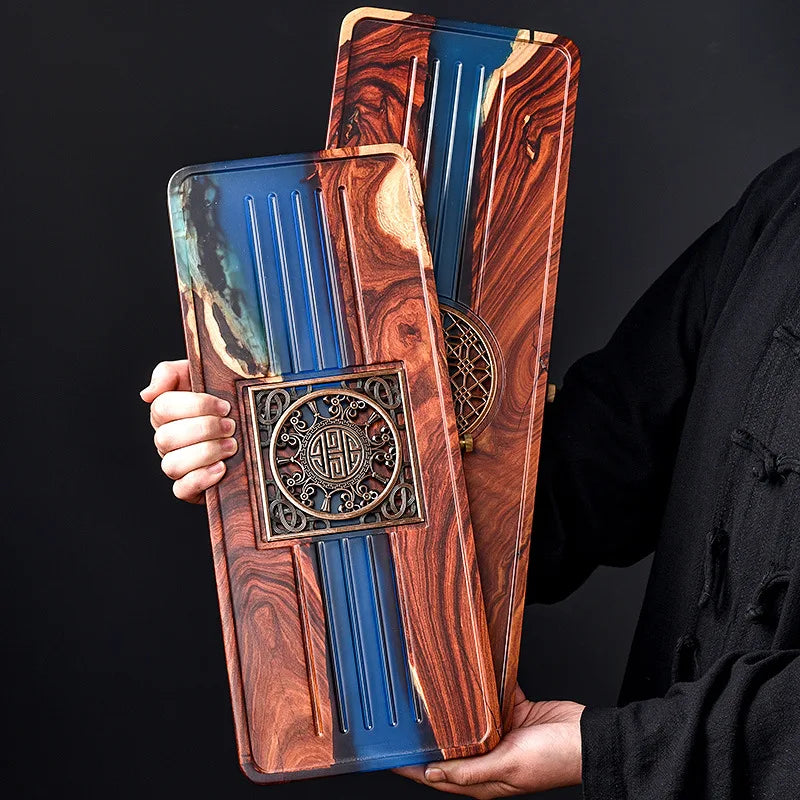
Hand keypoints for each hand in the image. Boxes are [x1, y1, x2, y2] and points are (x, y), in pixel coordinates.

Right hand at [140, 359, 236, 503]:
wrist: (251, 432)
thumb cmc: (224, 403)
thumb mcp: (200, 376)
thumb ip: (170, 373)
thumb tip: (147, 394)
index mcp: (166, 414)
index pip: (163, 407)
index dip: (196, 406)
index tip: (224, 406)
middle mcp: (167, 441)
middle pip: (166, 437)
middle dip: (204, 429)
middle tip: (231, 426)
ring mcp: (176, 466)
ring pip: (172, 465)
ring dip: (206, 453)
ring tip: (231, 446)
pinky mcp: (189, 488)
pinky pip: (182, 490)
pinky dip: (202, 478)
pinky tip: (221, 468)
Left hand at [396, 684, 583, 797]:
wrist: (588, 738)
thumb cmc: (555, 760)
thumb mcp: (509, 766)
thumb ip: (471, 770)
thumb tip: (432, 774)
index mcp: (482, 779)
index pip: (436, 775)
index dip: (410, 766)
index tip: (386, 754)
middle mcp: (487, 757)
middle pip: (448, 743)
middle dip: (427, 729)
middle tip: (404, 709)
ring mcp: (499, 734)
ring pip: (466, 717)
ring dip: (452, 703)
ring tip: (428, 684)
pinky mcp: (512, 712)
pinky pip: (489, 696)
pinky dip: (480, 684)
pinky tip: (468, 669)